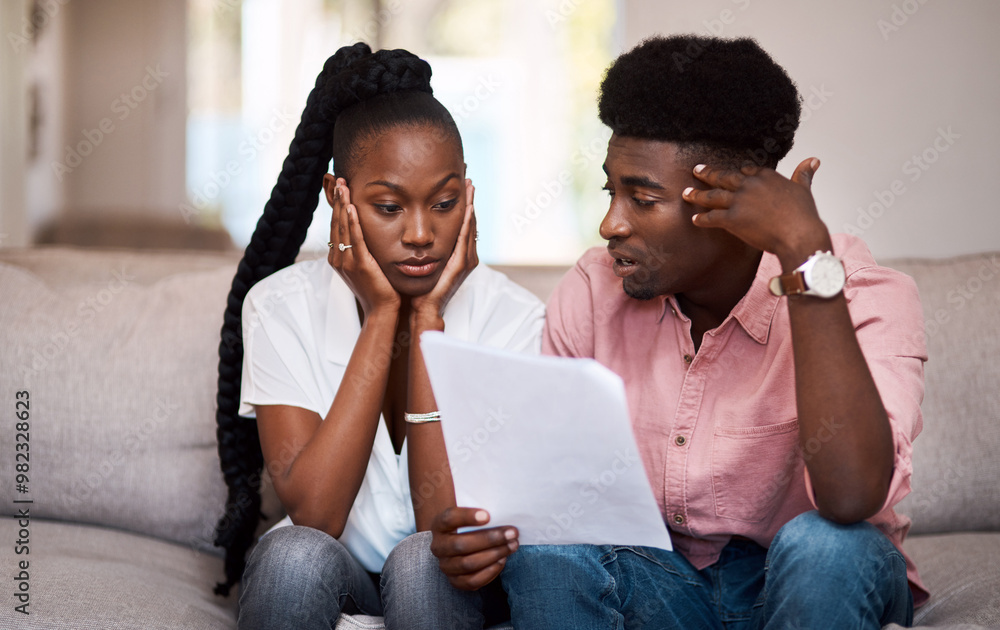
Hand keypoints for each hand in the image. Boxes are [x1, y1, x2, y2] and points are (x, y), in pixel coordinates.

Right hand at [327, 177, 400, 315]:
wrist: (382, 311)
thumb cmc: (378, 289)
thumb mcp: (366, 265)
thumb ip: (362, 249)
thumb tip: (364, 233)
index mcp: (338, 258)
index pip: (336, 225)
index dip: (337, 205)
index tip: (339, 187)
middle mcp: (338, 258)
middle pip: (336, 222)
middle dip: (337, 200)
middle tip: (338, 179)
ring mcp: (347, 262)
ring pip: (343, 227)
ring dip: (342, 204)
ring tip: (342, 185)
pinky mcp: (360, 265)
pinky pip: (355, 239)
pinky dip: (352, 222)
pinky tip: (351, 207)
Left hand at [411, 180, 478, 325]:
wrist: (423, 308)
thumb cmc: (421, 288)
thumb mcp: (424, 261)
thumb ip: (426, 247)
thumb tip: (416, 231)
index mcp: (459, 255)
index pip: (463, 225)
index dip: (464, 206)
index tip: (462, 188)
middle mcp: (467, 256)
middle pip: (470, 223)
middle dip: (470, 201)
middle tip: (470, 181)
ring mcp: (466, 261)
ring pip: (470, 227)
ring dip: (471, 206)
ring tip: (470, 188)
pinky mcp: (461, 265)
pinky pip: (465, 238)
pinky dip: (467, 222)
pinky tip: (466, 208)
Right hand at [430, 507, 517, 590]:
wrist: (462, 545)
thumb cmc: (471, 526)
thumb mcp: (470, 515)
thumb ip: (481, 513)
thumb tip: (502, 512)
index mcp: (439, 525)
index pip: (449, 518)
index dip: (467, 517)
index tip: (488, 515)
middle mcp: (438, 546)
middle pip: (461, 545)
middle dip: (490, 539)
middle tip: (511, 533)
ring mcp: (445, 566)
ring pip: (468, 564)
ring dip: (494, 555)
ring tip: (511, 546)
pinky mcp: (455, 581)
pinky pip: (472, 581)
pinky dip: (490, 571)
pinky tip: (502, 560)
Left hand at [682, 158, 832, 270]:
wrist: (799, 234)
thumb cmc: (803, 215)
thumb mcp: (803, 189)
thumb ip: (803, 174)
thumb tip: (813, 160)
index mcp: (766, 176)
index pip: (746, 170)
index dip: (737, 172)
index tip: (729, 172)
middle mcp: (750, 185)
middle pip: (724, 177)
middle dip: (708, 174)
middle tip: (696, 170)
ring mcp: (739, 201)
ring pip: (713, 195)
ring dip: (698, 194)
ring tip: (686, 192)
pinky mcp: (733, 219)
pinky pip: (712, 217)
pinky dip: (702, 219)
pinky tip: (694, 219)